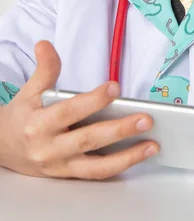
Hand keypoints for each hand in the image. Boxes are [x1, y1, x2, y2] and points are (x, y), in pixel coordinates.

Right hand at [0, 40, 159, 179]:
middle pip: (88, 139)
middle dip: (120, 131)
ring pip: (96, 165)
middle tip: (146, 119)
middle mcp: (51, 147)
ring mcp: (61, 165)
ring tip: (152, 145)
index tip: (115, 87)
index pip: (70, 111)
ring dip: (128, 157)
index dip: (93, 100)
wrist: (2, 148)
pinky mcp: (68, 176)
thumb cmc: (22, 117)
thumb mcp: (29, 91)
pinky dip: (118, 167)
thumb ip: (44, 69)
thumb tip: (45, 44)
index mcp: (40, 123)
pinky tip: (139, 157)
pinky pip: (96, 175)